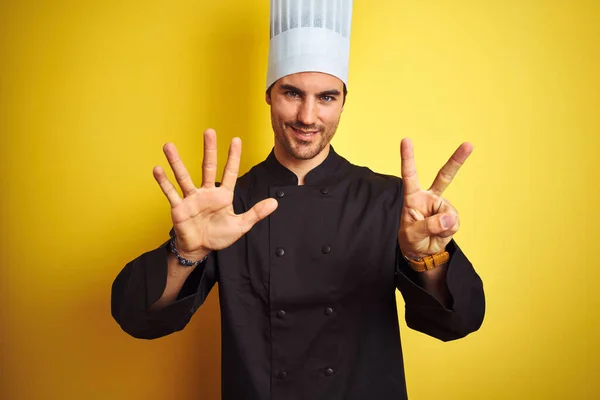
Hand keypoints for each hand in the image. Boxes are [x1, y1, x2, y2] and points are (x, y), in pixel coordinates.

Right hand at [152, 129, 277, 259]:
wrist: (199, 249)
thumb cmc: (218, 236)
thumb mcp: (241, 225)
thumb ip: (256, 213)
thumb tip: (275, 202)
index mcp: (223, 195)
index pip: (230, 172)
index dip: (233, 157)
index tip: (236, 140)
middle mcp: (206, 192)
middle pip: (208, 166)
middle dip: (209, 149)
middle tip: (209, 131)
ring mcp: (191, 198)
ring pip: (183, 176)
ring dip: (176, 161)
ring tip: (169, 146)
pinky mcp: (179, 208)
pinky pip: (170, 193)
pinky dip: (163, 182)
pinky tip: (157, 169)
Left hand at [398, 138, 472, 258]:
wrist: (422, 252)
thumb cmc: (410, 239)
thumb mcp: (412, 234)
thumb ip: (428, 226)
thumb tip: (448, 217)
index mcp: (413, 197)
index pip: (410, 175)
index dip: (408, 158)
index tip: (406, 140)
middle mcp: (429, 198)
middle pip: (444, 177)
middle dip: (457, 160)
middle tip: (468, 145)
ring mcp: (441, 206)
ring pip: (449, 212)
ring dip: (443, 226)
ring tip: (432, 233)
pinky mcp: (451, 216)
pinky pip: (454, 222)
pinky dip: (449, 231)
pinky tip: (441, 233)